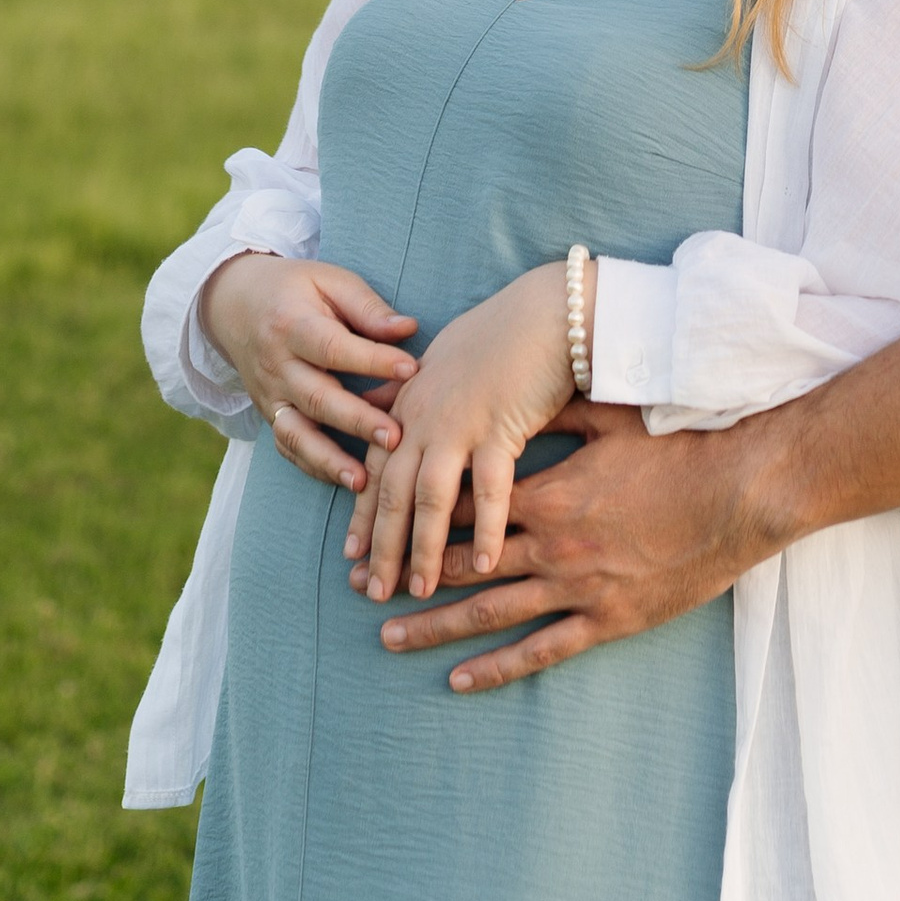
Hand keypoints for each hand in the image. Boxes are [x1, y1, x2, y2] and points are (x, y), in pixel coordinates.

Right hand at [198, 252, 418, 491]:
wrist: (235, 305)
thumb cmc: (295, 289)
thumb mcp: (328, 281)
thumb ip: (367, 308)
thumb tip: (409, 329)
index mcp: (292, 324)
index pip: (334, 348)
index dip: (373, 360)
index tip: (411, 369)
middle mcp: (276, 366)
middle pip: (317, 398)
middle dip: (357, 421)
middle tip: (396, 437)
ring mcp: (269, 396)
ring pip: (297, 434)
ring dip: (330, 460)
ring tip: (364, 481)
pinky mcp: (269, 415)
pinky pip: (289, 447)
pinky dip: (314, 467)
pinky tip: (346, 481)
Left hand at [346, 264, 576, 606]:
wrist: (547, 308)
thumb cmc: (503, 334)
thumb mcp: (445, 362)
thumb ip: (416, 396)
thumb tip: (388, 410)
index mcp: (409, 404)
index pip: (375, 470)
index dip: (362, 517)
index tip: (352, 558)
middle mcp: (423, 417)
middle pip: (392, 493)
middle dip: (381, 547)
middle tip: (372, 592)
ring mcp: (458, 423)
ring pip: (430, 500)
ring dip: (423, 549)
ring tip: (420, 591)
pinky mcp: (499, 427)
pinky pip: (488, 490)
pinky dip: (487, 529)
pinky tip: (486, 564)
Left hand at [376, 402, 774, 691]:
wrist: (742, 494)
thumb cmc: (684, 450)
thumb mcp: (616, 418)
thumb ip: (563, 411)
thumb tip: (526, 392)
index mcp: (549, 491)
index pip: (468, 505)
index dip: (421, 515)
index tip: (381, 522)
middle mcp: (552, 543)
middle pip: (463, 563)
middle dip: (410, 575)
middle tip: (363, 588)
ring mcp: (577, 586)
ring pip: (490, 613)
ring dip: (436, 628)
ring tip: (390, 638)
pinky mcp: (607, 619)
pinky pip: (540, 650)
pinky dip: (495, 667)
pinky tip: (459, 680)